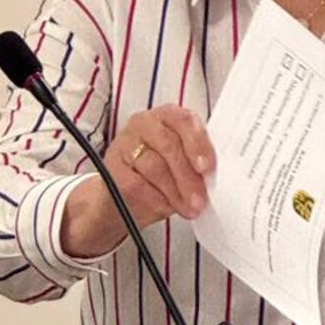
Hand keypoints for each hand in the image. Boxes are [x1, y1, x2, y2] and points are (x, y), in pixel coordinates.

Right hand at [60, 106, 215, 259]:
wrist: (123, 197)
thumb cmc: (161, 175)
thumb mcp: (183, 165)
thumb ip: (197, 164)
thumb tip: (213, 180)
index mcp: (168, 117)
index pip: (184, 121)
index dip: (198, 144)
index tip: (207, 167)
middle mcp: (144, 124)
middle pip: (169, 145)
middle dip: (188, 177)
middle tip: (200, 199)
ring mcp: (125, 144)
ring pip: (155, 167)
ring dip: (175, 193)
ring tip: (187, 208)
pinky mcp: (111, 168)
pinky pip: (137, 185)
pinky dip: (155, 200)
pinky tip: (164, 206)